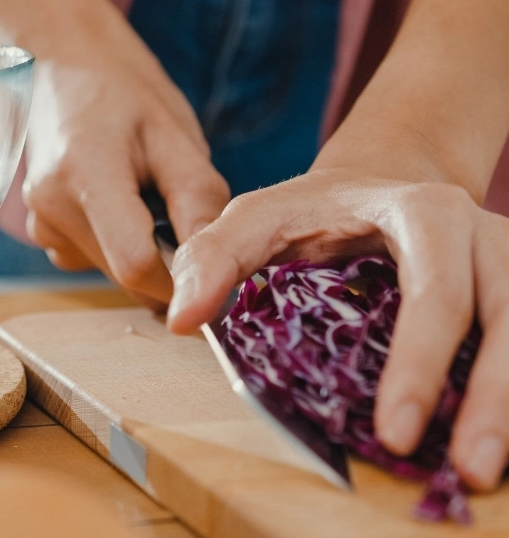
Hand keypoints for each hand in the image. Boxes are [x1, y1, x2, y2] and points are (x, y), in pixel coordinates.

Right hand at [22, 0, 229, 304]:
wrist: (65, 62)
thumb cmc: (125, 89)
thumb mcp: (176, 136)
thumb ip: (198, 203)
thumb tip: (215, 272)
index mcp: (84, 176)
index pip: (135, 265)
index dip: (182, 277)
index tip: (213, 260)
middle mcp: (51, 209)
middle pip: (124, 273)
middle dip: (167, 260)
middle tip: (183, 209)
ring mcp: (40, 222)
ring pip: (111, 271)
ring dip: (144, 250)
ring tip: (147, 192)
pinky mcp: (41, 228)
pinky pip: (94, 259)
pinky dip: (120, 243)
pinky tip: (124, 200)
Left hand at [167, 167, 508, 490]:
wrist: (372, 188)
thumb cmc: (310, 211)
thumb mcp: (256, 217)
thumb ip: (215, 257)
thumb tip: (181, 318)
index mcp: (421, 210)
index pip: (434, 288)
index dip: (420, 360)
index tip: (394, 431)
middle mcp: (479, 234)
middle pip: (502, 315)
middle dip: (488, 396)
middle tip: (466, 468)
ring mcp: (505, 265)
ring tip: (482, 469)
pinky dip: (506, 389)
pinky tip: (490, 439)